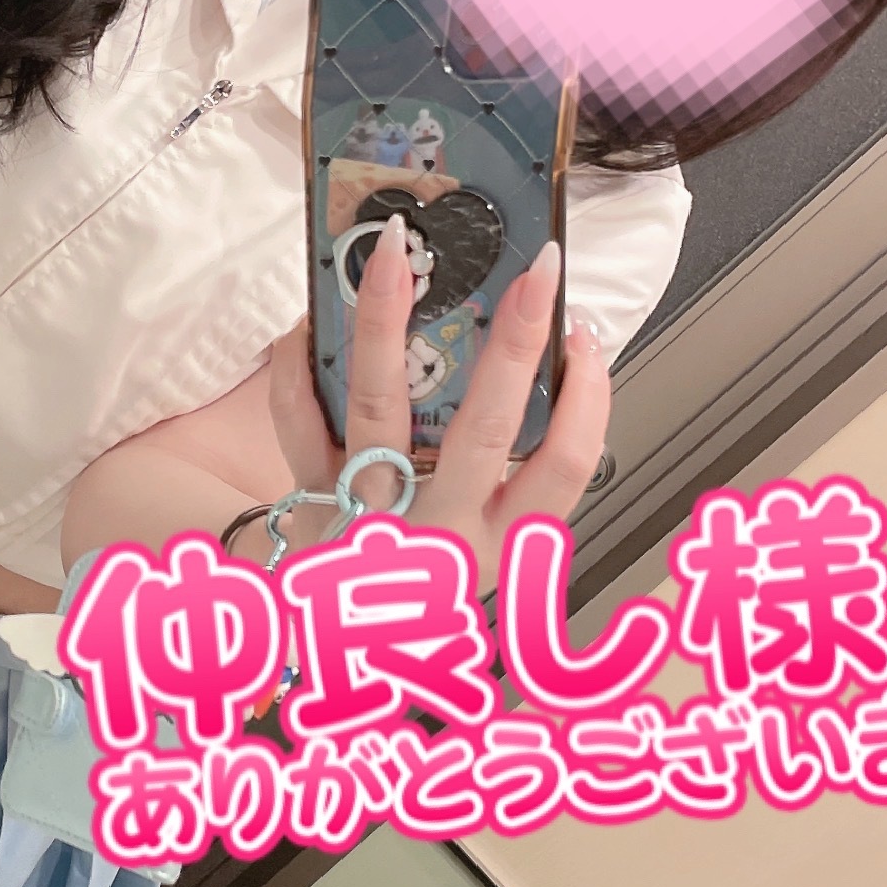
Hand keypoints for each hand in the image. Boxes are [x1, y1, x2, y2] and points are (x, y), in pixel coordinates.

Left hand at [265, 220, 607, 593]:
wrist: (333, 632)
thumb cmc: (423, 565)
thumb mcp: (491, 531)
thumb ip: (521, 466)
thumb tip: (547, 356)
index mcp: (501, 538)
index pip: (566, 470)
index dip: (588, 401)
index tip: (586, 337)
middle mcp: (440, 530)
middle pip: (486, 431)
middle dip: (514, 344)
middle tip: (532, 274)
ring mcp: (371, 511)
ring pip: (379, 405)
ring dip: (388, 320)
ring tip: (397, 254)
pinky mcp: (311, 493)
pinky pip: (299, 420)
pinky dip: (299, 365)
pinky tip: (309, 321)